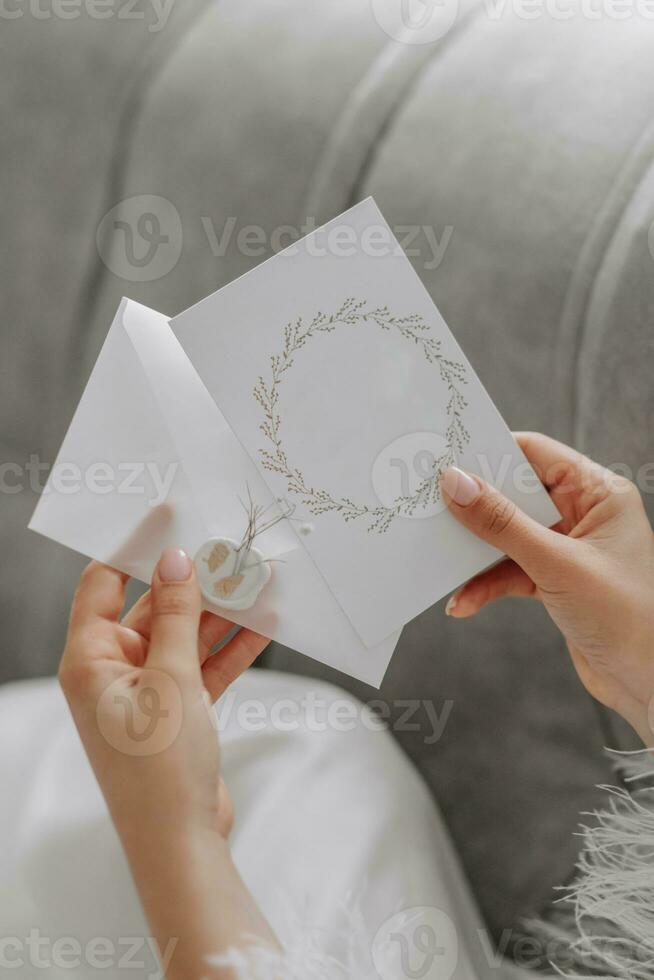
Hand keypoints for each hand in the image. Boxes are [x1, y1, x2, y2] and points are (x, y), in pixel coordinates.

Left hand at [59, 550, 276, 976]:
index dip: (137, 547)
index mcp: (91, 658)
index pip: (104, 582)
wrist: (181, 843)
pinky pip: (204, 665)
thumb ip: (176, 615)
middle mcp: (114, 669)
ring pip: (186, 634)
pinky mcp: (177, 710)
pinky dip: (231, 647)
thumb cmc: (159, 767)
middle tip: (233, 548)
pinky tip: (266, 622)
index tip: (171, 515)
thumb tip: (176, 560)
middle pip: (155, 607)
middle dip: (197, 582)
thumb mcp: (170, 680)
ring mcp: (147, 691)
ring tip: (261, 578)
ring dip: (223, 612)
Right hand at [440, 433, 653, 745]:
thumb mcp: (558, 564)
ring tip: (443, 564)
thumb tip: (457, 484)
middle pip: (514, 494)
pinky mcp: (554, 579)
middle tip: (431, 508)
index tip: (445, 459)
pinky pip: (508, 571)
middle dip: (473, 506)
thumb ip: (503, 524)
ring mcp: (566, 547)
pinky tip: (464, 602)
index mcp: (598, 492)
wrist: (650, 683)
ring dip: (475, 555)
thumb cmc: (629, 618)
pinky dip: (485, 585)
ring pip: (506, 535)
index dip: (489, 453)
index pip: (534, 453)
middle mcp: (582, 513)